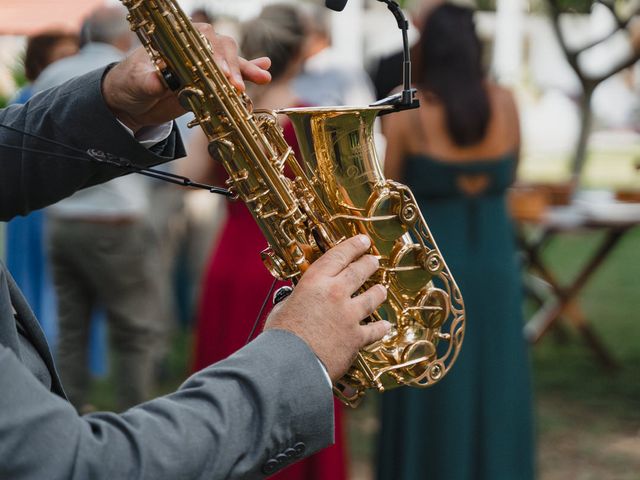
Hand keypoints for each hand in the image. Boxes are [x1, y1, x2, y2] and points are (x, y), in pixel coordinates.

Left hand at [102, 24, 271, 133]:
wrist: (131, 102)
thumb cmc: (130, 86)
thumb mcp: (136, 83)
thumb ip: (150, 81)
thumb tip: (160, 80)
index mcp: (174, 41)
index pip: (199, 39)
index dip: (213, 53)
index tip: (220, 73)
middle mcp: (192, 49)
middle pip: (220, 46)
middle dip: (231, 64)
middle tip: (235, 85)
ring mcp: (203, 65)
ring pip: (230, 60)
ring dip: (246, 69)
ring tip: (262, 78)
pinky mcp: (209, 82)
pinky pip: (231, 76)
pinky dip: (248, 73)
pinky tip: (264, 73)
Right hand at [264, 235, 389, 381]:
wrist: (291, 363)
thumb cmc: (281, 337)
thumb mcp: (283, 307)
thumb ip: (297, 299)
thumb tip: (297, 300)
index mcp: (315, 282)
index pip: (338, 256)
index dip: (353, 246)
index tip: (363, 241)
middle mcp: (335, 293)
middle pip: (359, 272)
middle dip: (369, 263)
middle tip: (374, 260)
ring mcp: (349, 315)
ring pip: (372, 297)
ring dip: (379, 292)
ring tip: (382, 289)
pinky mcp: (356, 337)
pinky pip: (374, 330)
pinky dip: (380, 328)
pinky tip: (385, 326)